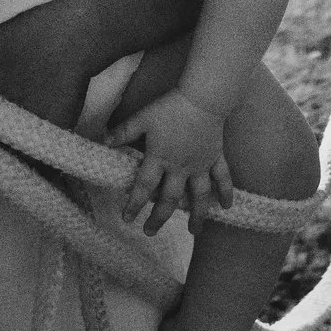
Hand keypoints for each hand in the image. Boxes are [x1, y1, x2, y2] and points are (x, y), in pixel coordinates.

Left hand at [109, 91, 233, 234]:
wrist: (203, 97)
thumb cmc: (171, 107)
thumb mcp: (142, 118)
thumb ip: (124, 132)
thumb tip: (104, 141)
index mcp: (160, 158)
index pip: (144, 187)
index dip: (134, 204)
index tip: (127, 219)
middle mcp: (180, 167)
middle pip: (170, 199)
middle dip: (159, 218)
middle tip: (150, 232)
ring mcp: (200, 165)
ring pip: (199, 196)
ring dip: (197, 215)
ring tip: (194, 232)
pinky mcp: (215, 158)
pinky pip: (222, 178)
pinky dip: (226, 192)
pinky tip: (226, 207)